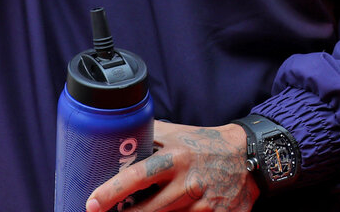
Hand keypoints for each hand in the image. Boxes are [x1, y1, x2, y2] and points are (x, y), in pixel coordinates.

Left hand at [86, 120, 259, 211]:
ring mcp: (202, 207)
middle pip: (147, 211)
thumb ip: (149, 136)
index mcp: (175, 159)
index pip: (138, 176)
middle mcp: (188, 184)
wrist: (247, 158)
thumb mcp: (176, 134)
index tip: (92, 203)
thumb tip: (116, 137)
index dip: (112, 191)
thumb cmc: (204, 144)